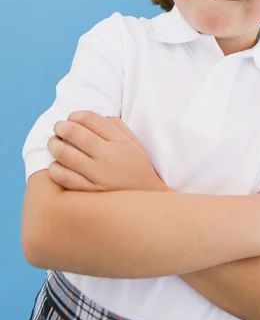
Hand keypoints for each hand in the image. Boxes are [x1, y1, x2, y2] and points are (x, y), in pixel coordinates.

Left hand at [47, 110, 168, 192]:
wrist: (146, 203)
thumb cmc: (138, 169)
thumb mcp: (134, 144)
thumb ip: (117, 127)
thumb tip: (95, 118)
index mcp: (120, 142)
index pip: (91, 119)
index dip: (76, 115)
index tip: (72, 118)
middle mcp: (108, 157)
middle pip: (76, 133)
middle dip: (62, 127)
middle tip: (58, 127)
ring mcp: (97, 175)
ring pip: (65, 154)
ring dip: (54, 145)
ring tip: (54, 143)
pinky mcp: (89, 192)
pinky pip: (64, 177)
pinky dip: (55, 168)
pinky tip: (56, 165)